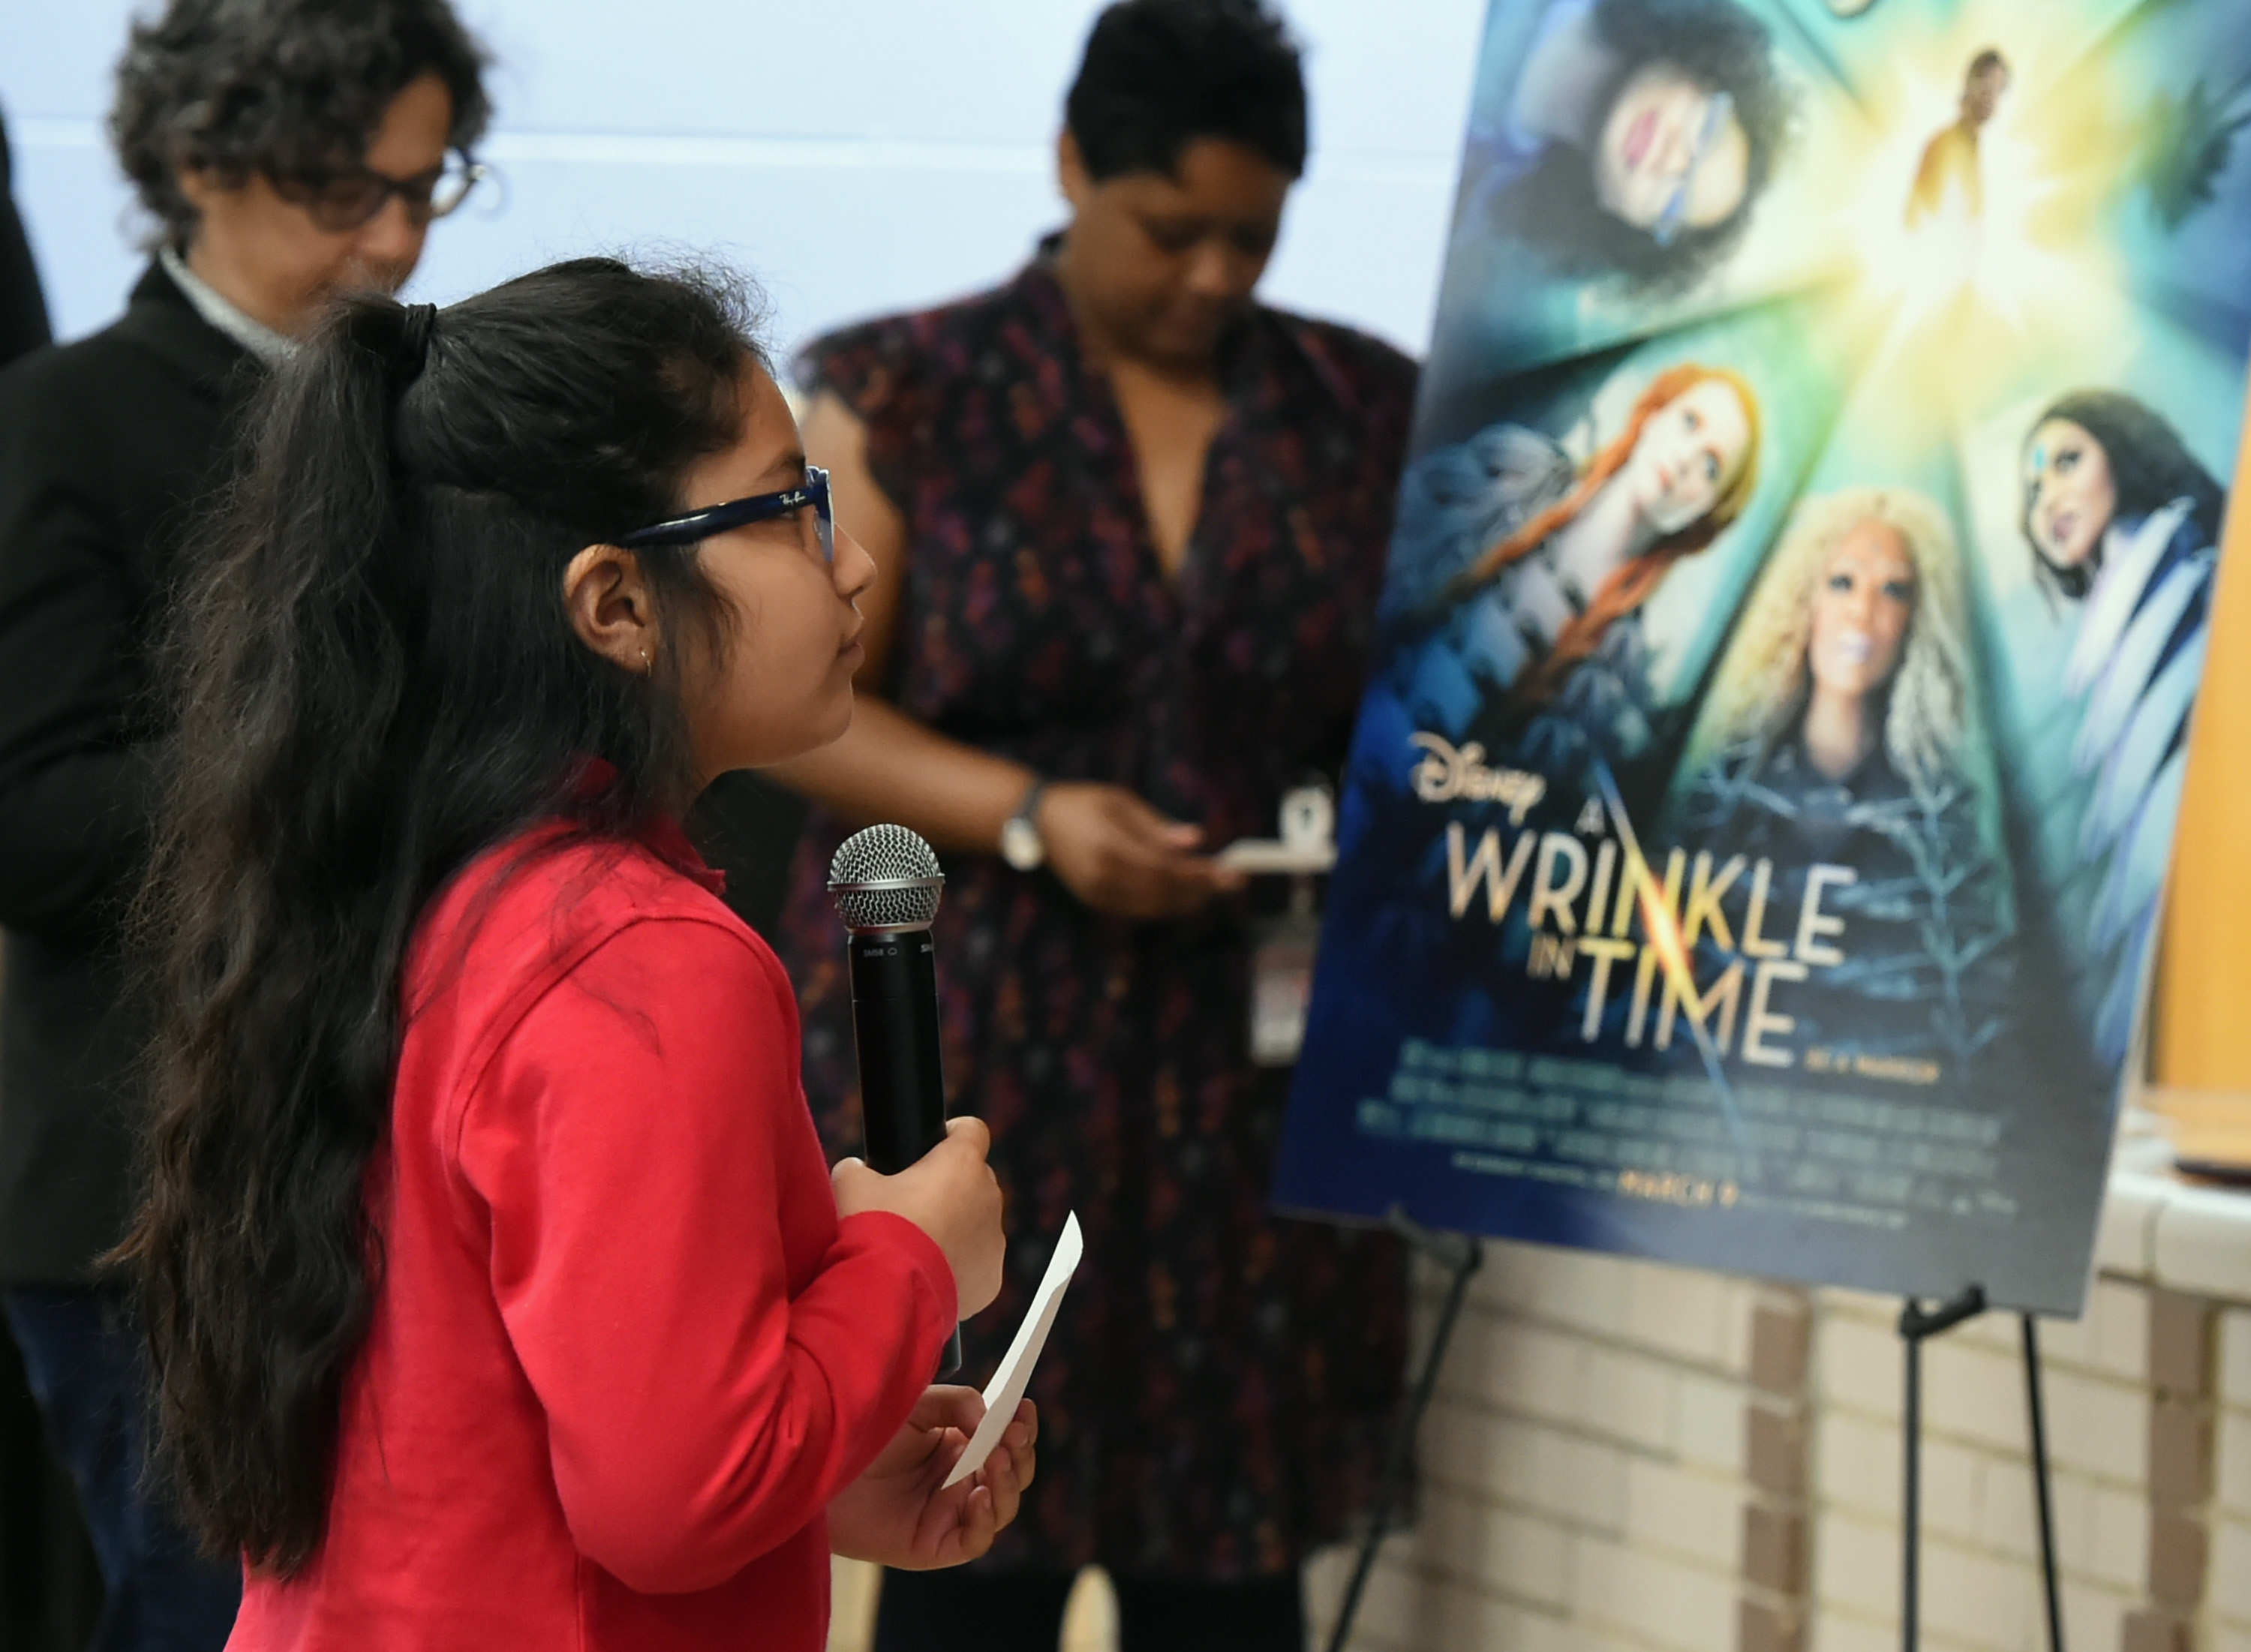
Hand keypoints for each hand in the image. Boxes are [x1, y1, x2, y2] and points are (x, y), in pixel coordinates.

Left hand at [828, 1388, 1037, 1568]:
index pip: (1006, 1440)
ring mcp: (949, 1515)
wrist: (818, 1469)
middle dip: (1020, 1452)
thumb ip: (958, 1403)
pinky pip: (975, 1540)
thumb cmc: (862, 1434)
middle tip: (1012, 1434)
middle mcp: (960, 1481)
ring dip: (1009, 1481)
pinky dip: (986, 1519)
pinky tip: (979, 1494)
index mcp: (960, 1447)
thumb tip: (991, 1418)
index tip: (1024, 1407)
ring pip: (1003, 1506)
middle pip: (1013, 1474)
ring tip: (995, 1458)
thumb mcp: (917, 1405)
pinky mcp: (933, 1546)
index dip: (1021, 1426)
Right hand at [833, 1117, 1005, 1317]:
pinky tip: (928, 1275)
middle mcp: (987, 1196)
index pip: (972, 1130)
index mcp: (962, 1163)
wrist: (889, 1293)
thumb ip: (858, 1168)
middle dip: (949, 1188)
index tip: (935, 1146)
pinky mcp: (992, 1277)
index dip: (953, 1135)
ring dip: (956, 1229)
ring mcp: (994, 1239)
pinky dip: (959, 1267)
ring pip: (977, 1224)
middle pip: (974, 1180)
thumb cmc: (875, 1232)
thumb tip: (856, 1170)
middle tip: (914, 1206)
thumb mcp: (852, 1184)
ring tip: (919, 1247)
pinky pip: (978, 1264)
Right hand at [1036, 782, 1245, 919]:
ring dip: (1187, 899)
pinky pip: (1138, 910)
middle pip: (1164, 892)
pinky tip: (1183, 893)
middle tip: (1231, 881)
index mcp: (1111, 846)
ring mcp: (1098, 893)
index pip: (1167, 868)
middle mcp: (1104, 876)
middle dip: (1201, 889)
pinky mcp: (1095, 902)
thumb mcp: (1122, 801)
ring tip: (1212, 887)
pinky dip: (1165, 904)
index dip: (1201, 873)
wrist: (1037, 822)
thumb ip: (1158, 826)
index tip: (1230, 871)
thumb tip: (1195, 840)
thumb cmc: (1083, 803)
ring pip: (1153, 906)